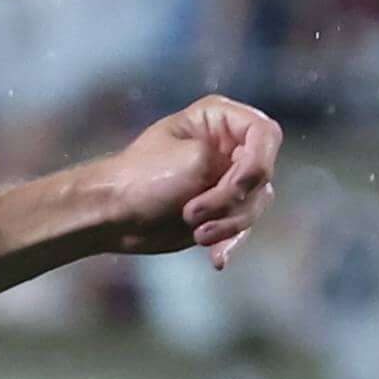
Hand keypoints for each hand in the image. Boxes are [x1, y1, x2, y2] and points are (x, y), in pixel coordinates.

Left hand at [83, 97, 283, 269]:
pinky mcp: (219, 210)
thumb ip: (236, 166)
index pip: (265, 135)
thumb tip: (256, 187)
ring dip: (227, 224)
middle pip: (261, 175)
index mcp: (219, 119)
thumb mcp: (193, 161)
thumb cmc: (143, 178)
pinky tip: (217, 259)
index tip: (233, 186)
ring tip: (195, 231)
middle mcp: (228, 145)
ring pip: (255, 205)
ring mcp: (225, 179)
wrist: (112, 215)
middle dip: (230, 200)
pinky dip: (228, 241)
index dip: (257, 164)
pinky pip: (242, 227)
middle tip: (192, 212)